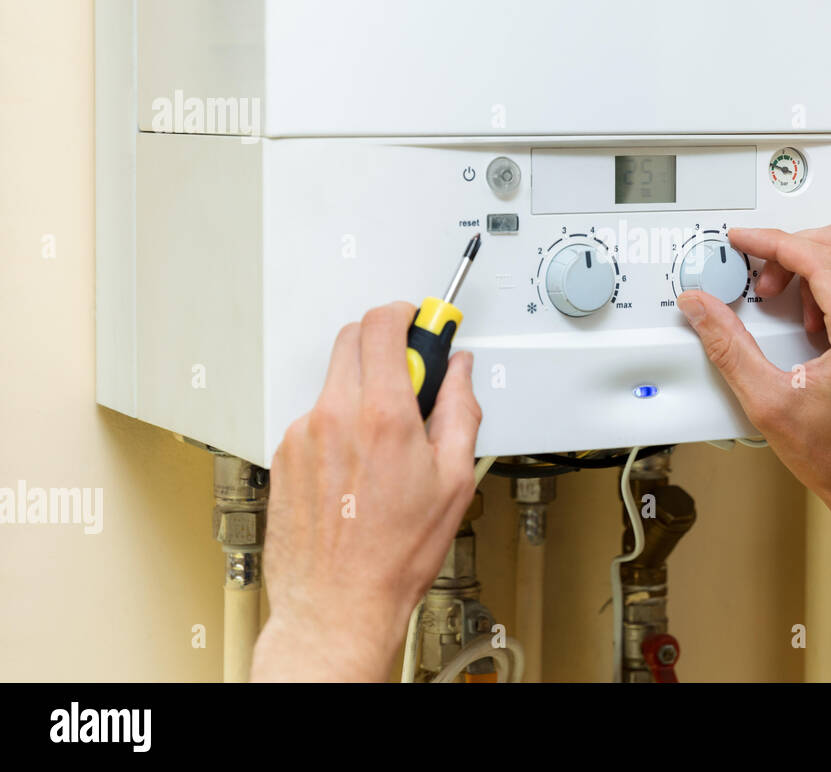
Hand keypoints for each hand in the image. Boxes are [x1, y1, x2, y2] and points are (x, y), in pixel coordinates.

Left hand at [250, 301, 480, 681]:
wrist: (337, 603)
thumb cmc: (392, 556)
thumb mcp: (453, 480)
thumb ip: (460, 410)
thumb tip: (460, 374)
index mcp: (383, 417)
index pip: (383, 325)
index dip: (407, 313)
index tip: (422, 322)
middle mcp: (335, 417)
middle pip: (354, 337)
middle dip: (386, 343)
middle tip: (412, 374)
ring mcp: (303, 434)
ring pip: (335, 378)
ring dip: (363, 387)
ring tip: (386, 438)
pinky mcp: (284, 454)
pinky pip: (316, 415)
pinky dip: (340, 421)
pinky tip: (358, 463)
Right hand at [677, 224, 830, 523]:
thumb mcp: (767, 402)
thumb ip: (727, 347)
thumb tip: (700, 307)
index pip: (818, 257)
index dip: (771, 241)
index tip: (742, 240)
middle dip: (792, 248)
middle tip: (760, 278)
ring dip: (814, 261)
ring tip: (784, 299)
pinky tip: (808, 315)